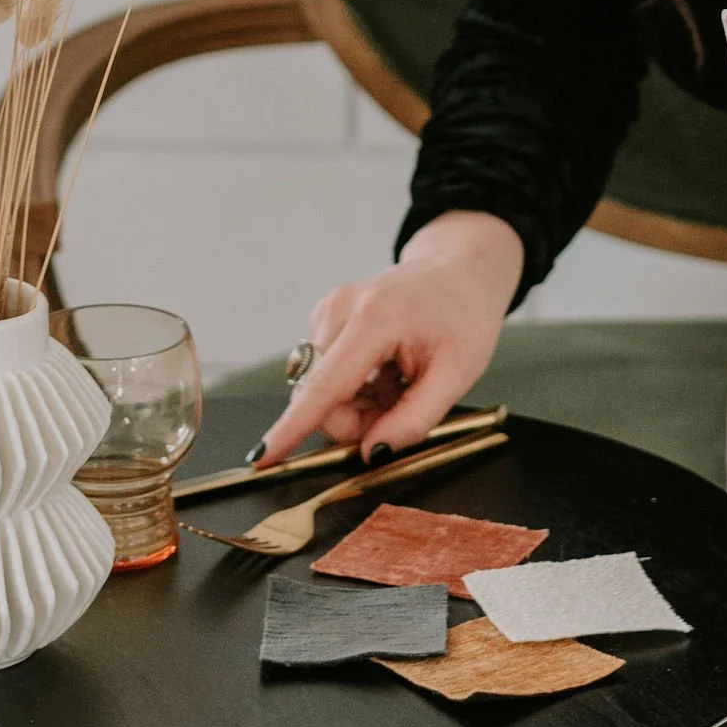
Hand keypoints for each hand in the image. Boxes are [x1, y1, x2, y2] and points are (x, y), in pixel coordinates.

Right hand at [256, 209, 524, 462]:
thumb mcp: (456, 375)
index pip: (324, 387)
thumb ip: (414, 419)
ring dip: (356, 404)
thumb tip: (372, 454)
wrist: (460, 269)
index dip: (292, 428)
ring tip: (396, 382)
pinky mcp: (327, 315)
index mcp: (374, 319)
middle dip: (355, 420)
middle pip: (320, 397)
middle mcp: (340, 308)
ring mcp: (329, 308)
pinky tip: (383, 369)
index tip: (261, 457)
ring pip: (321, 390)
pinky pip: (325, 373)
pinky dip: (353, 386)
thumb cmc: (464, 316)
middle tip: (400, 406)